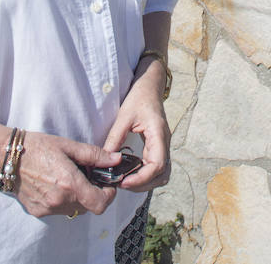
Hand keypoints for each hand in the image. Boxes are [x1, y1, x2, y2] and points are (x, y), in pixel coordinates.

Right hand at [15, 132, 119, 218]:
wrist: (7, 157)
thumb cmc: (38, 147)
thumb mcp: (69, 146)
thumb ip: (95, 156)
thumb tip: (116, 159)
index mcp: (70, 184)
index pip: (100, 204)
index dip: (109, 195)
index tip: (107, 184)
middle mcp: (59, 200)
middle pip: (88, 207)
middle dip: (93, 193)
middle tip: (87, 176)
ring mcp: (48, 208)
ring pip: (74, 209)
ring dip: (78, 197)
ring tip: (69, 178)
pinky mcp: (38, 211)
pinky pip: (59, 209)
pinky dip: (63, 200)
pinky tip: (55, 183)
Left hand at [102, 61, 171, 191]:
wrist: (150, 86)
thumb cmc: (139, 97)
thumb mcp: (124, 116)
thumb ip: (115, 138)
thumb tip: (105, 160)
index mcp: (158, 134)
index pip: (157, 165)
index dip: (142, 178)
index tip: (124, 182)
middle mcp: (164, 143)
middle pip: (162, 174)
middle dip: (143, 184)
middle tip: (122, 184)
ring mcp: (163, 145)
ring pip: (162, 173)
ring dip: (146, 182)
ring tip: (126, 180)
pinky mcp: (158, 147)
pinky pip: (157, 167)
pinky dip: (146, 175)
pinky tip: (131, 173)